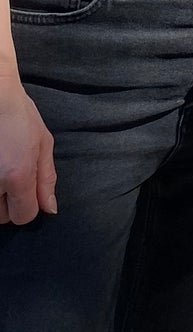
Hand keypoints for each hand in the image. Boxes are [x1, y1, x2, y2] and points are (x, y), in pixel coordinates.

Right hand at [0, 77, 56, 224]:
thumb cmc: (17, 114)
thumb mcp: (42, 143)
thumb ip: (46, 179)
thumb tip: (49, 208)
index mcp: (17, 176)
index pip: (24, 217)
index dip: (27, 204)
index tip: (24, 187)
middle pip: (1, 217)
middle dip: (6, 201)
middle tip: (7, 173)